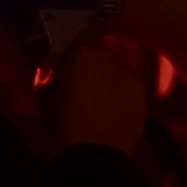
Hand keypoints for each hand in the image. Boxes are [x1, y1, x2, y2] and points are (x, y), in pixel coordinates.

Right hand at [48, 35, 155, 155]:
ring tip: (103, 102)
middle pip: (102, 56)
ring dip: (112, 81)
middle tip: (86, 85)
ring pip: (119, 73)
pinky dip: (125, 96)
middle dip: (95, 67)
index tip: (74, 58)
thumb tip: (54, 74)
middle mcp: (109, 58)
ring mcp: (130, 75)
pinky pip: (131, 90)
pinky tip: (117, 112)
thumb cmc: (63, 122)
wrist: (95, 149)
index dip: (79, 48)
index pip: (83, 37)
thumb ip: (50, 77)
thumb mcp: (43, 96)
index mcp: (82, 54)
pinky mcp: (143, 94)